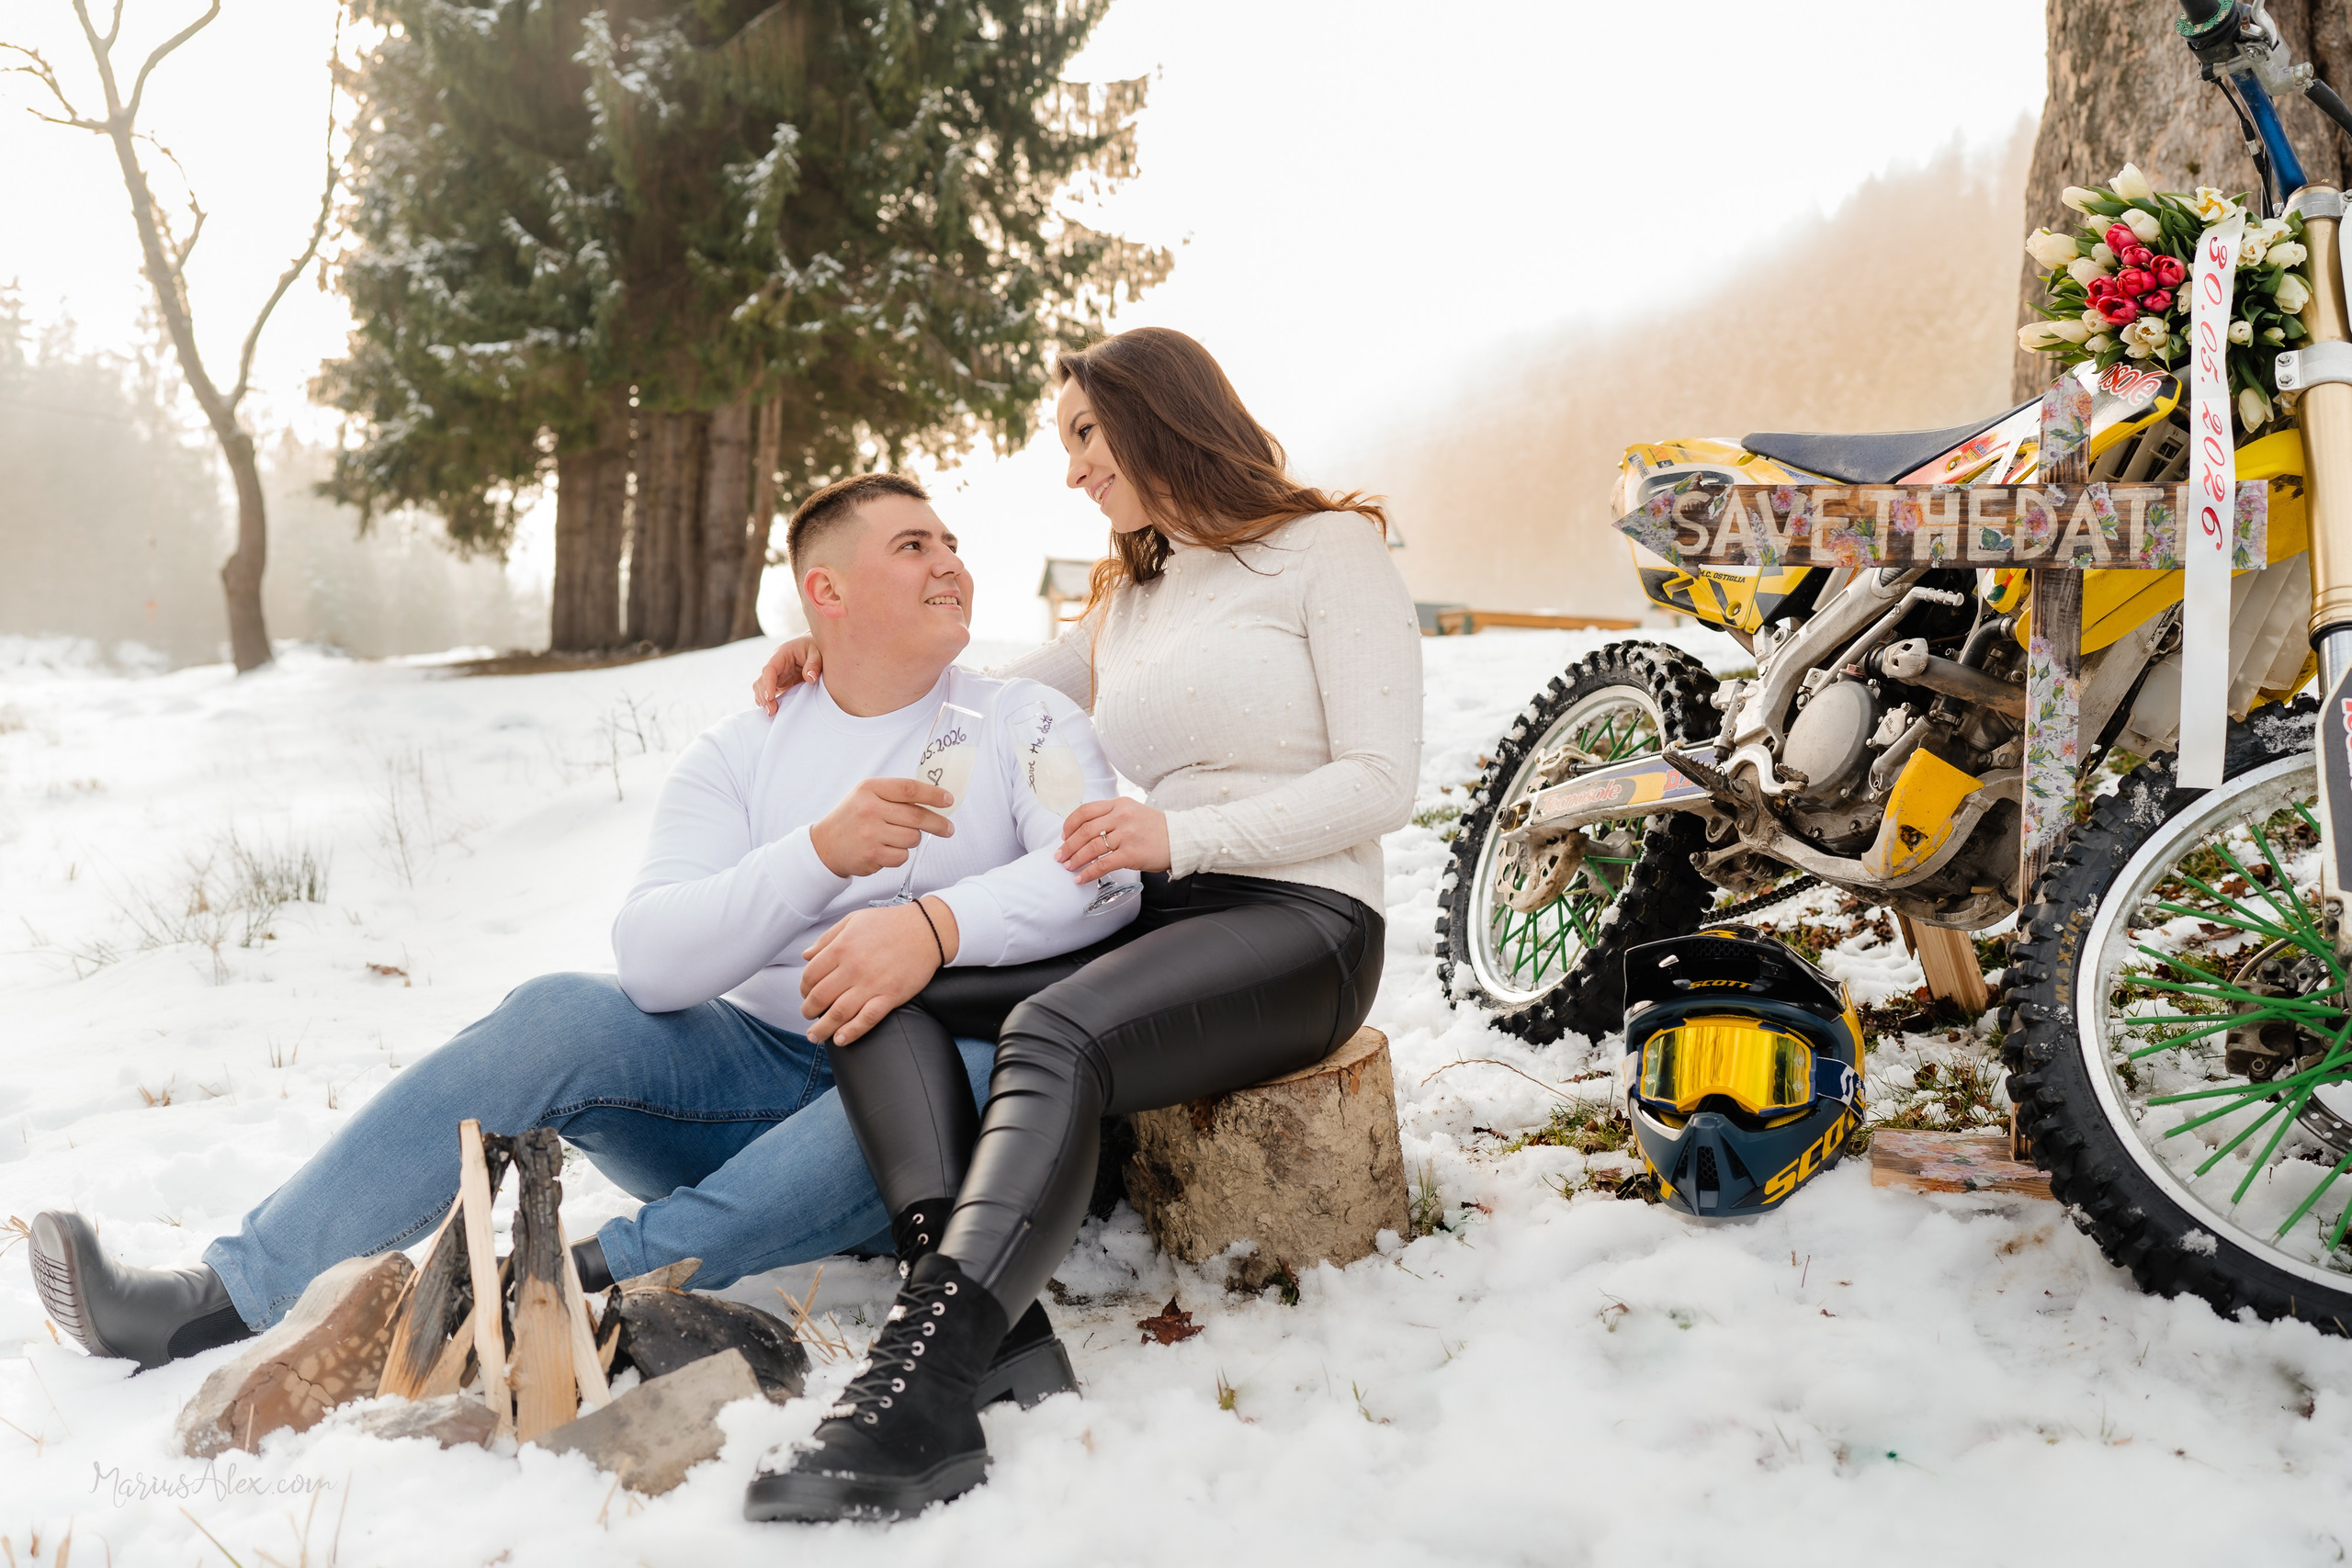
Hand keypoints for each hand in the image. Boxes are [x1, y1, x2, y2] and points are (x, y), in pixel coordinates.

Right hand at [753, 635, 821, 713]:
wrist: (813, 646)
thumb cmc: (814, 647)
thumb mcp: (817, 652)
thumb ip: (814, 664)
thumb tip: (810, 677)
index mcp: (781, 655)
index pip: (769, 669)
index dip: (767, 683)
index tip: (770, 697)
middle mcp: (775, 665)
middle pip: (761, 681)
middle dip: (764, 696)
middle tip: (771, 711)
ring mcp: (776, 675)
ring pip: (761, 688)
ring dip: (763, 700)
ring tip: (771, 713)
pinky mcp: (779, 683)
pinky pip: (767, 692)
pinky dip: (767, 702)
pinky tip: (772, 711)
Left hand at [799, 898, 959, 1044]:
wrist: (927, 929)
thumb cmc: (890, 923)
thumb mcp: (854, 920)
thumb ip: (827, 938)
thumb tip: (806, 955)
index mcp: (842, 947)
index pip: (810, 975)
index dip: (804, 988)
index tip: (806, 993)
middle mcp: (853, 967)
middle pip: (820, 997)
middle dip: (809, 1011)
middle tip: (808, 1016)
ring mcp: (873, 984)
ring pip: (839, 1013)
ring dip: (823, 1028)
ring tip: (815, 1036)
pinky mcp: (891, 996)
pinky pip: (867, 1019)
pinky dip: (851, 1032)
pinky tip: (840, 1039)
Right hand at [810, 778, 954, 878]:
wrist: (825, 845)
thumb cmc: (853, 818)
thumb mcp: (867, 796)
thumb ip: (895, 795)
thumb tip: (936, 798)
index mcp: (870, 789)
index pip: (909, 789)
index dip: (933, 794)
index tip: (948, 800)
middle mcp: (869, 809)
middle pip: (917, 816)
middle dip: (938, 824)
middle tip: (949, 829)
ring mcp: (870, 833)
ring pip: (912, 838)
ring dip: (912, 839)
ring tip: (897, 837)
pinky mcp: (872, 855)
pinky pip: (902, 856)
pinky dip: (900, 854)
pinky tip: (886, 849)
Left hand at [1056, 797, 1169, 883]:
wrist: (1182, 838)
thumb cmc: (1157, 828)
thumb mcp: (1134, 812)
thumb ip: (1113, 816)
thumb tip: (1087, 831)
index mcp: (1119, 804)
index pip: (1085, 811)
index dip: (1070, 824)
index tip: (1064, 836)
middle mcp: (1121, 817)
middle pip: (1084, 830)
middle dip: (1068, 845)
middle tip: (1060, 856)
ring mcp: (1126, 835)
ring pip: (1091, 848)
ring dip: (1075, 859)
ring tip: (1068, 867)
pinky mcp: (1131, 854)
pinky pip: (1103, 864)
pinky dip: (1088, 873)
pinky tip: (1081, 878)